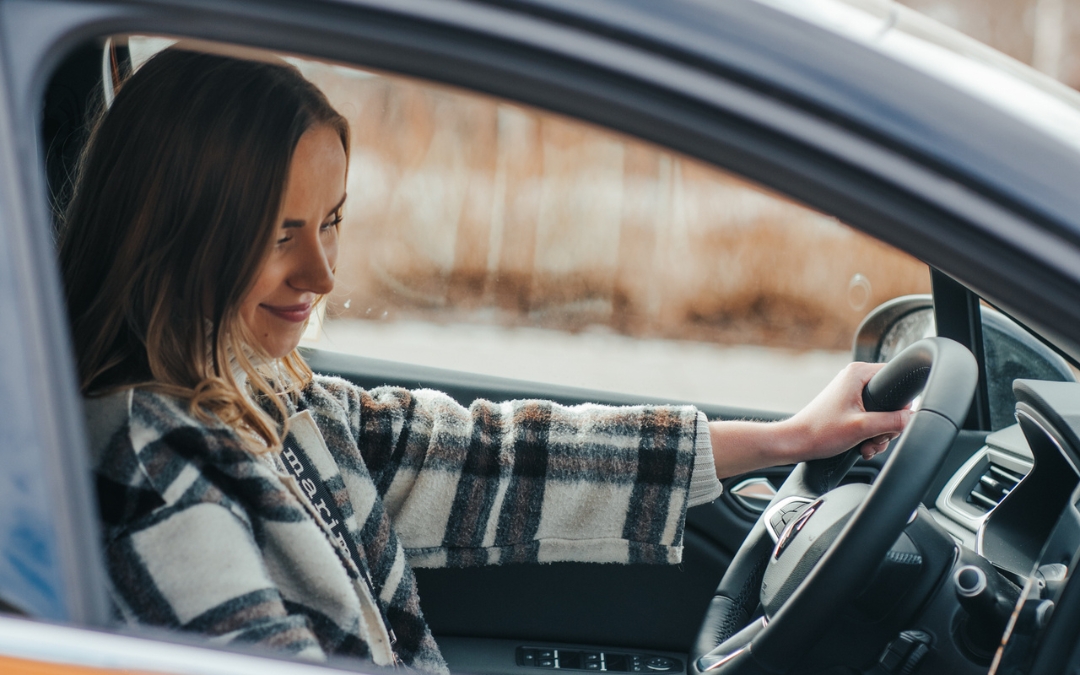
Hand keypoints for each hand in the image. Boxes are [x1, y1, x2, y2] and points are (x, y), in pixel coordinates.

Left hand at [783, 361, 911, 461]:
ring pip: (881, 414)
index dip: (901, 404)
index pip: (896, 378)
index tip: (892, 422)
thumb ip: (892, 421)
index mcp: (858, 373)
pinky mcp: (847, 407)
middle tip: (875, 438)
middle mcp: (855, 379)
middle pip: (891, 401)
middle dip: (887, 425)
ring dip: (878, 434)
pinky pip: (870, 419)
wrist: (796, 442)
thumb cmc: (821, 432)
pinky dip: (869, 435)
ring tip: (866, 446)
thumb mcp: (863, 427)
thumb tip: (913, 417)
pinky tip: (862, 447)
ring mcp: (850, 393)